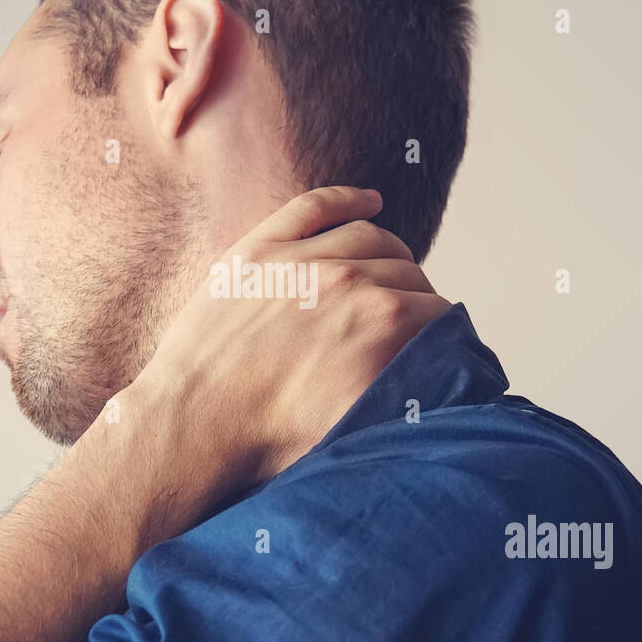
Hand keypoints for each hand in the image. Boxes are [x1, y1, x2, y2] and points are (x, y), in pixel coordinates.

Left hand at [120, 185, 450, 538]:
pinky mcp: (257, 251)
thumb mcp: (360, 427)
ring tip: (395, 277)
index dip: (444, 337)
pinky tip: (370, 202)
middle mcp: (349, 278)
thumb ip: (408, 397)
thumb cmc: (272, 441)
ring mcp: (300, 258)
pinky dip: (348, 200)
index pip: (438, 315)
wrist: (193, 428)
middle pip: (408, 274)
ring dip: (392, 256)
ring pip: (369, 237)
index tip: (442, 352)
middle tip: (412, 327)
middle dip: (418, 301)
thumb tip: (447, 392)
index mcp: (384, 321)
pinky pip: (313, 207)